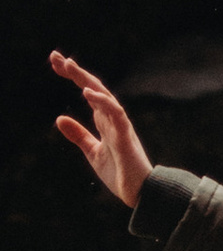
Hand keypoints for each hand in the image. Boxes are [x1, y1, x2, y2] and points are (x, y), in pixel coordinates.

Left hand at [51, 52, 150, 209]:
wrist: (140, 193)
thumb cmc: (121, 174)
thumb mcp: (92, 152)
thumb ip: (79, 135)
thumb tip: (59, 118)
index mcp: (105, 121)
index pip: (88, 92)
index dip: (73, 76)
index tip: (56, 62)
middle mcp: (113, 118)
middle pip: (93, 87)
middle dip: (75, 72)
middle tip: (55, 57)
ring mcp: (120, 125)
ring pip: (103, 95)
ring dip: (86, 80)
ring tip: (69, 66)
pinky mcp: (126, 136)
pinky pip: (116, 113)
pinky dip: (103, 102)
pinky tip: (88, 93)